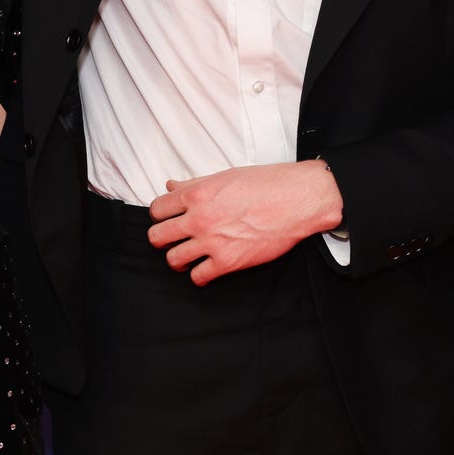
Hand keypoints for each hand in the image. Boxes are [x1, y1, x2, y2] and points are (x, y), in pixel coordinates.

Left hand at [147, 160, 343, 285]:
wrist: (296, 199)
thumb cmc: (265, 184)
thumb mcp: (224, 176)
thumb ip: (193, 184)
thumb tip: (171, 186)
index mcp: (196, 194)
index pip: (157, 209)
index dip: (160, 215)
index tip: (167, 219)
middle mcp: (199, 218)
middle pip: (157, 237)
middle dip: (162, 238)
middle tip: (173, 239)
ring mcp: (212, 242)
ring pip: (173, 259)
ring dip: (178, 259)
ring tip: (188, 256)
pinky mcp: (229, 262)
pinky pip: (199, 277)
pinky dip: (200, 276)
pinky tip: (206, 269)